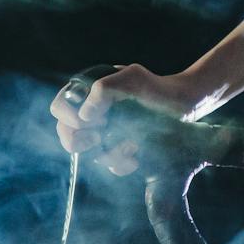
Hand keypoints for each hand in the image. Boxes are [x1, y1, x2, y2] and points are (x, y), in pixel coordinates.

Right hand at [49, 63, 196, 175]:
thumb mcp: (133, 78)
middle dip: (81, 141)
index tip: (88, 121)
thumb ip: (106, 88)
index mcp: (87, 93)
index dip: (68, 117)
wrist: (183, 105)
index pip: (59, 107)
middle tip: (99, 138)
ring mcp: (104, 134)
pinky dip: (121, 164)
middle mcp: (91, 115)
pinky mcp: (119, 150)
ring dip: (108, 153)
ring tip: (130, 145)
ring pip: (89, 153)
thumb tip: (85, 115)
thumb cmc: (157, 87)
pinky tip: (136, 157)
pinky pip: (110, 165)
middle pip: (67, 134)